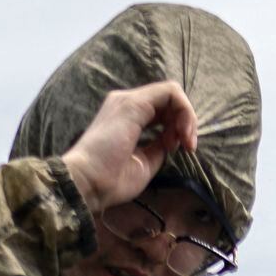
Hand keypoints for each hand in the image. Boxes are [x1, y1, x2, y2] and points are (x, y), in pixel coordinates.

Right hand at [61, 81, 200, 212]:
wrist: (88, 183)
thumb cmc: (111, 180)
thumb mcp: (144, 162)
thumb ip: (157, 147)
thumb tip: (173, 140)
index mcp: (126, 118)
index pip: (160, 111)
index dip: (176, 128)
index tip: (176, 150)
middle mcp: (126, 104)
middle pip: (167, 101)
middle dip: (185, 122)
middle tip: (187, 146)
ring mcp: (128, 101)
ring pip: (171, 93)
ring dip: (187, 116)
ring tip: (186, 141)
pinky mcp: (133, 103)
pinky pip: (170, 92)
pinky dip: (184, 110)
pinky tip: (182, 133)